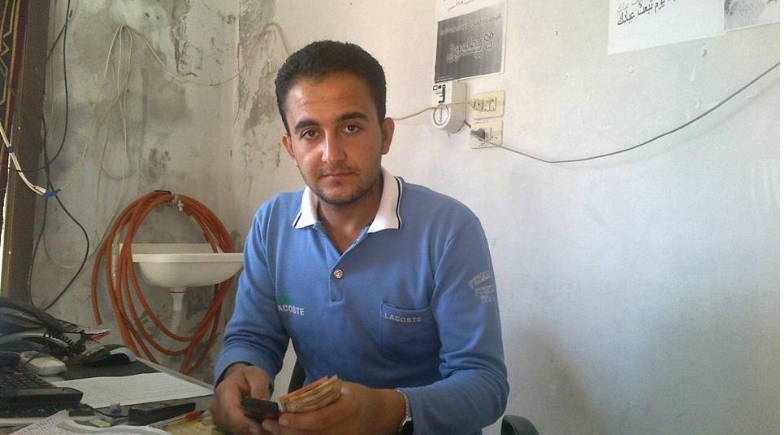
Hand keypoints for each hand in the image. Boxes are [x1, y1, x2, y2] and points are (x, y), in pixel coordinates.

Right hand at [210, 363, 271, 434]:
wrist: (238, 379)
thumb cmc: (247, 376)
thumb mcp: (257, 375)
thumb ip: (260, 388)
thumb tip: (263, 403)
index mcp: (224, 391)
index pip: (230, 411)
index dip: (243, 423)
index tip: (258, 429)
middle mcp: (217, 406)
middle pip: (231, 424)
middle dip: (250, 429)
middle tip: (267, 430)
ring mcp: (218, 417)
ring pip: (234, 430)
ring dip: (249, 431)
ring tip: (266, 428)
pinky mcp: (223, 424)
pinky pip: (235, 431)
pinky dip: (247, 431)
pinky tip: (259, 428)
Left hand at [261, 381, 405, 434]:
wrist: (380, 414)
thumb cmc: (358, 396)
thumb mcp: (342, 388)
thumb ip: (319, 395)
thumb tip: (290, 401)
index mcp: (350, 407)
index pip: (321, 418)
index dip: (299, 420)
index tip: (280, 416)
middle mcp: (348, 428)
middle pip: (313, 434)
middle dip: (288, 431)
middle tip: (267, 424)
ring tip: (272, 430)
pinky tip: (288, 434)